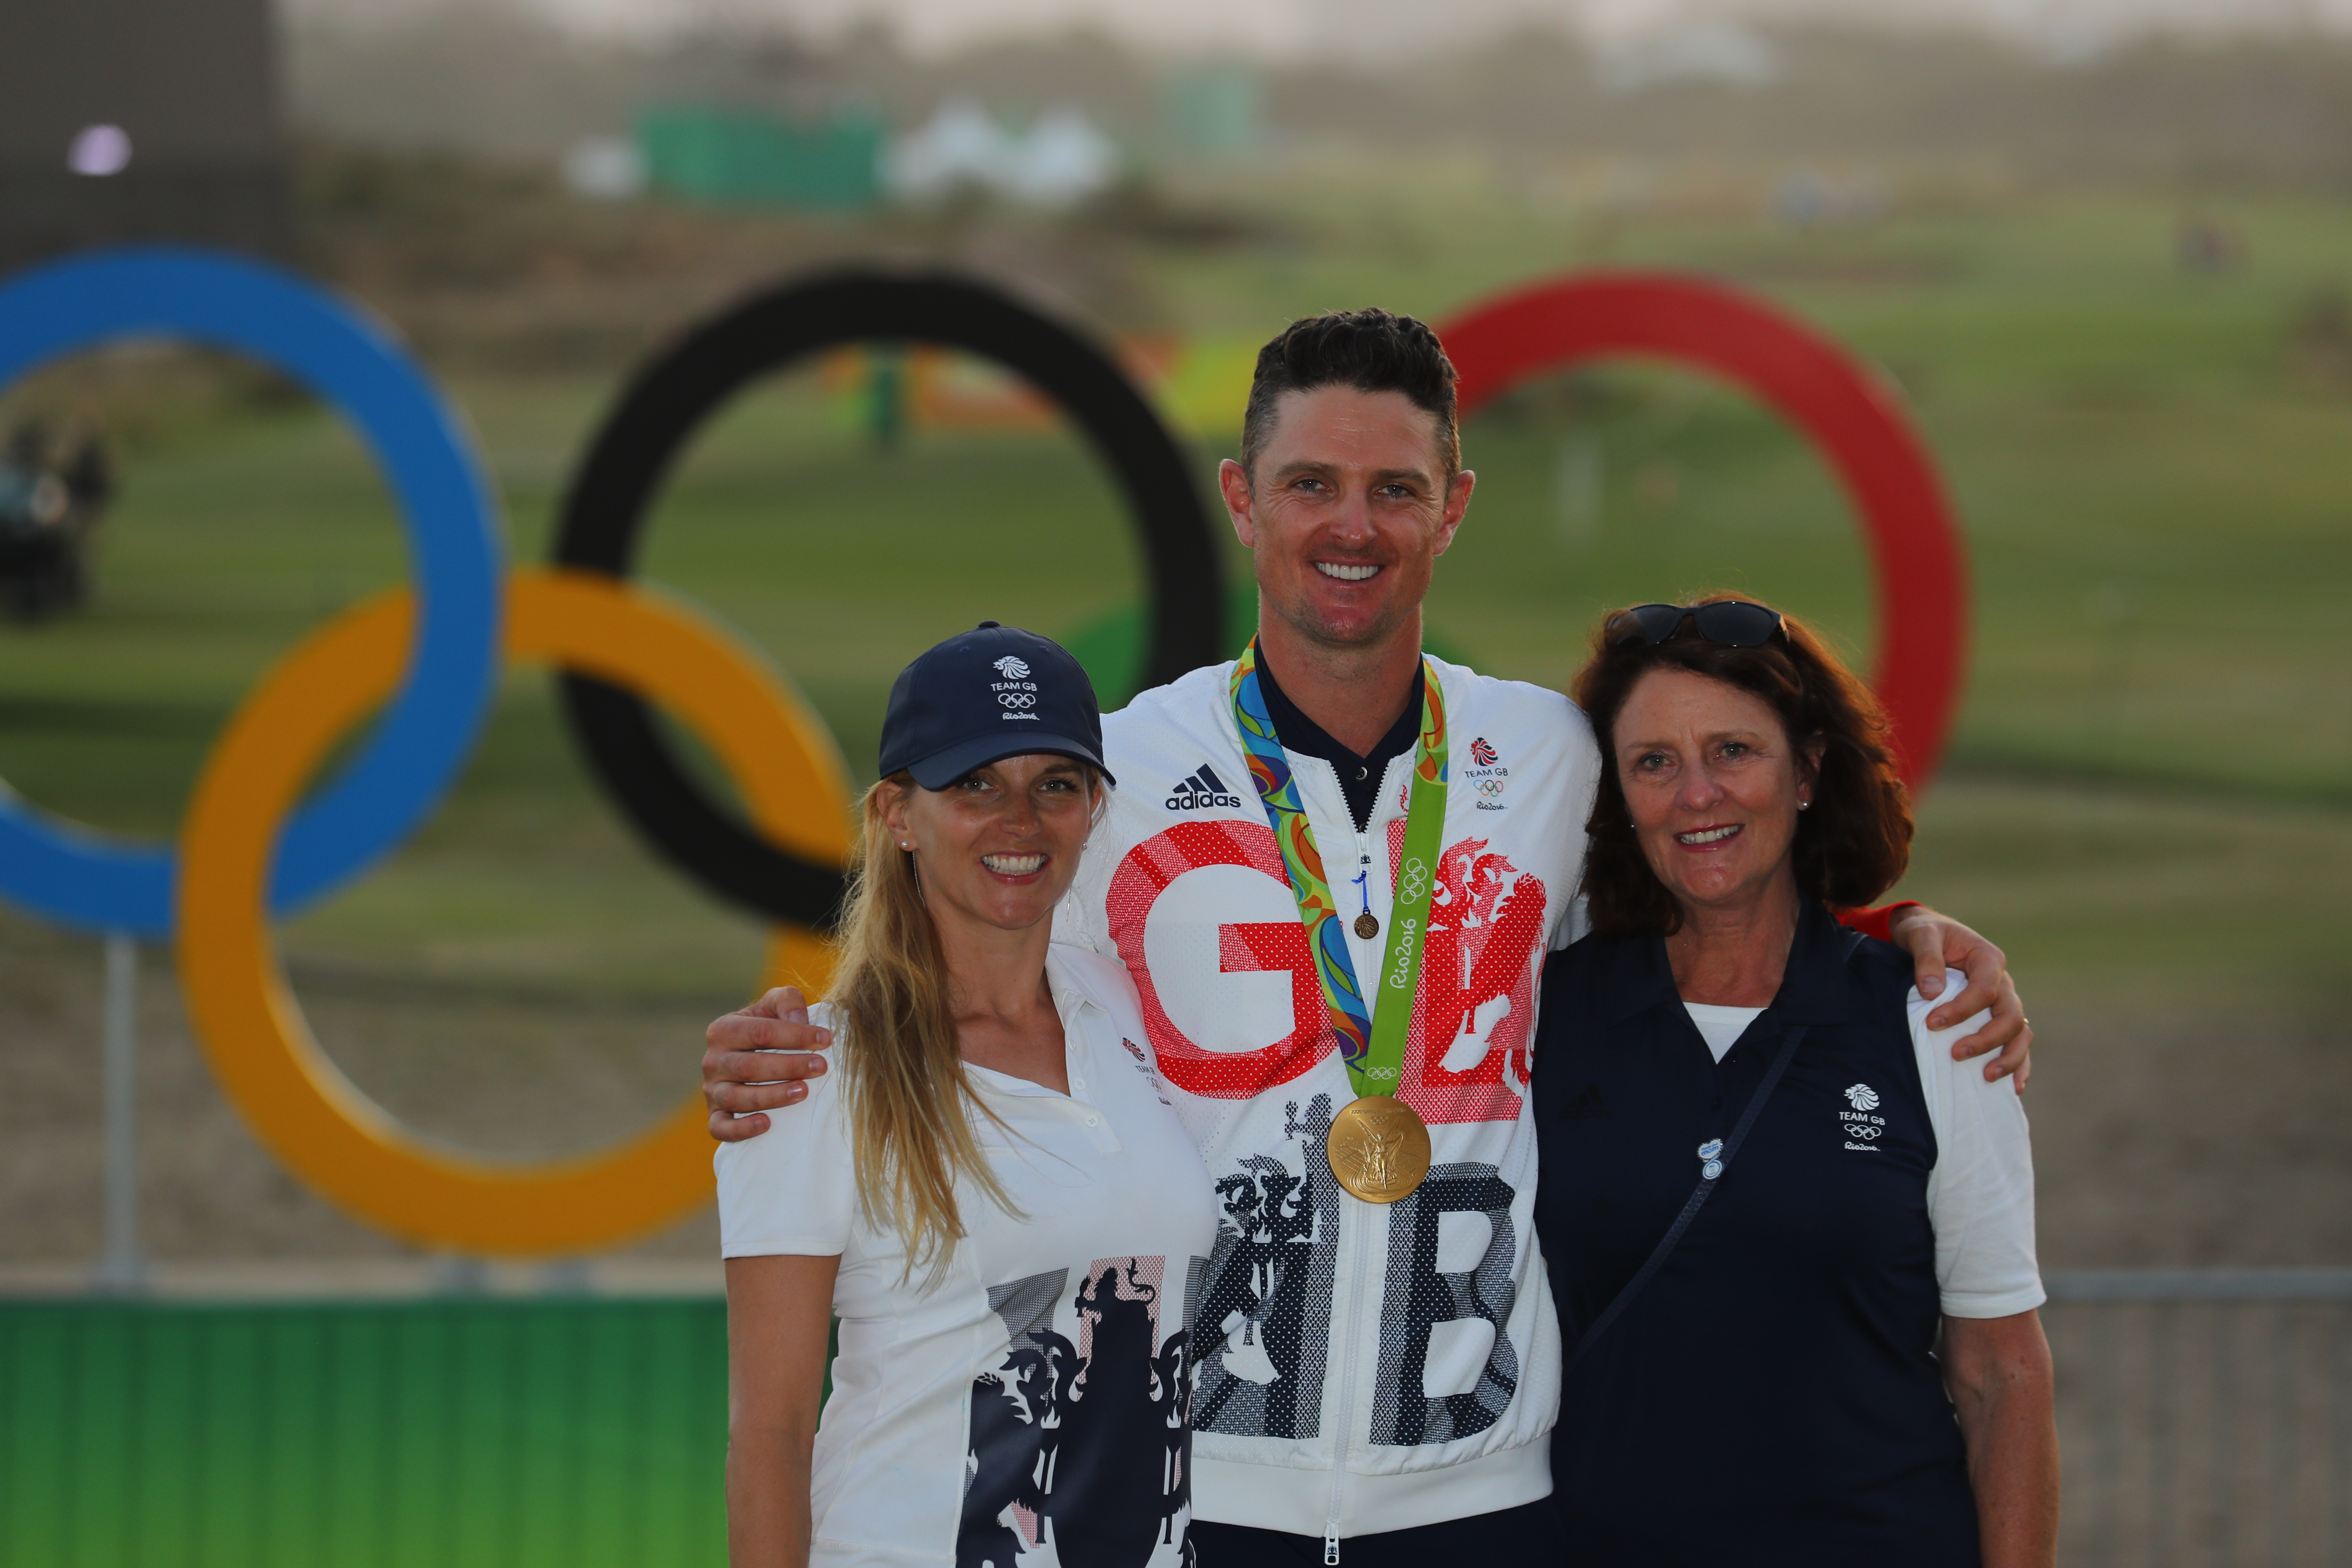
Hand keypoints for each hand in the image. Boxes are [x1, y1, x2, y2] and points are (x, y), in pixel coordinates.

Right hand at [704, 987, 831, 1142]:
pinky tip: (766, 1124)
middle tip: (821, 1067)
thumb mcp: (776, 1006)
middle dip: (788, 1066)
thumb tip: (799, 1021)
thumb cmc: (768, 1029)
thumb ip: (787, 1001)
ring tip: (804, 1092)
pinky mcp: (715, 1116)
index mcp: (724, 1030)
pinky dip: (741, 1129)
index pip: (760, 1032)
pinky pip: (720, 1127)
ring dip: (771, 1096)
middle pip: (749, 1066)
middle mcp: (713, 1061)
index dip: (795, 1036)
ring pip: (737, 1097)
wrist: (750, 1056)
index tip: (825, 1040)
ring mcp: (712, 1091)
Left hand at [1887, 905, 2032, 1090]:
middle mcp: (2002, 982)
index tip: (1933, 1023)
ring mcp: (2002, 1001)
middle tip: (1956, 1054)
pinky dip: (2018, 1063)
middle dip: (1986, 1039)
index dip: (1962, 1010)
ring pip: (2020, 1032)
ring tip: (1987, 1077)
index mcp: (1987, 958)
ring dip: (2008, 1057)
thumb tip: (1932, 992)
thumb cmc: (1924, 932)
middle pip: (2009, 1016)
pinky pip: (2016, 1041)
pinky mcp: (1995, 1015)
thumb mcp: (1920, 935)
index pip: (1985, 990)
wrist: (1926, 933)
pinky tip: (2014, 1087)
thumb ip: (1926, 958)